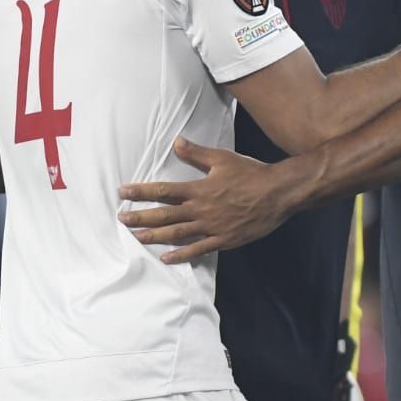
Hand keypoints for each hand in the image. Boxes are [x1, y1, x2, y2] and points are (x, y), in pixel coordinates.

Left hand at [119, 138, 298, 262]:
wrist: (278, 193)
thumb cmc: (252, 173)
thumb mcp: (222, 158)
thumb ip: (197, 153)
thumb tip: (176, 142)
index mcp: (199, 189)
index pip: (164, 190)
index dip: (141, 191)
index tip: (123, 192)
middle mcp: (201, 209)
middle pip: (165, 215)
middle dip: (141, 217)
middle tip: (122, 220)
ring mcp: (212, 227)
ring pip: (177, 233)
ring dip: (154, 236)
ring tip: (136, 238)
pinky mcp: (224, 239)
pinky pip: (199, 249)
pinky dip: (181, 255)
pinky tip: (166, 258)